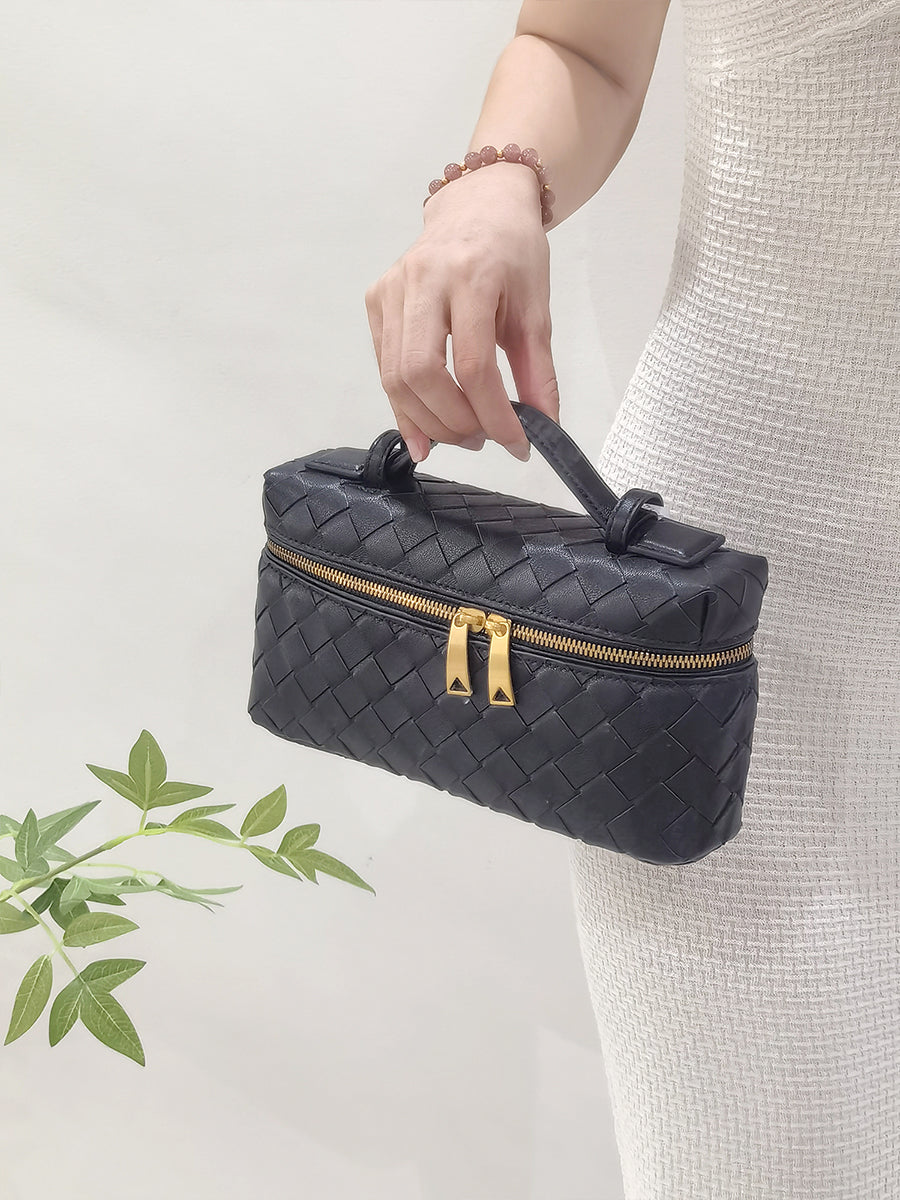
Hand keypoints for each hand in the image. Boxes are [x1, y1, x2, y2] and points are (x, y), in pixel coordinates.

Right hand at [364, 162, 559, 462]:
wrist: (478, 206)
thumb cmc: (513, 253)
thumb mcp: (536, 308)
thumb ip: (539, 371)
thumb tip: (544, 427)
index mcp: (471, 275)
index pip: (474, 365)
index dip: (494, 415)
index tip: (517, 445)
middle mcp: (423, 279)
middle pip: (422, 374)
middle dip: (453, 422)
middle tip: (482, 440)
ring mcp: (392, 290)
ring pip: (395, 378)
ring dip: (428, 422)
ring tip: (461, 435)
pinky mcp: (376, 302)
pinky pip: (384, 368)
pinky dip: (404, 408)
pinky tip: (426, 431)